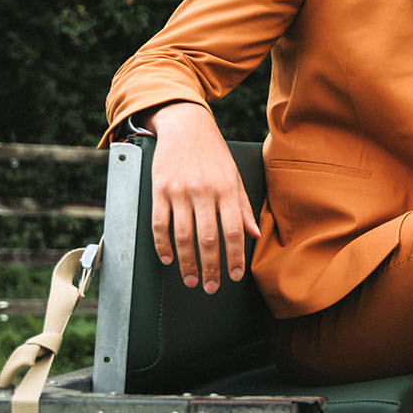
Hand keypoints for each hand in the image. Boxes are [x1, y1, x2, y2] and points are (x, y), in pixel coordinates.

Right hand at [144, 102, 259, 293]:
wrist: (185, 125)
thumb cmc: (213, 153)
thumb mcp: (235, 176)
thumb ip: (244, 207)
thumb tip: (254, 235)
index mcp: (227, 189)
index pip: (233, 231)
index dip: (234, 257)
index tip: (234, 276)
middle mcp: (204, 191)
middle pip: (208, 239)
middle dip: (211, 267)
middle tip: (211, 287)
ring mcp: (179, 191)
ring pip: (183, 236)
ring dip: (186, 263)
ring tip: (191, 279)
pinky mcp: (159, 190)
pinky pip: (159, 224)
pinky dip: (163, 245)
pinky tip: (168, 259)